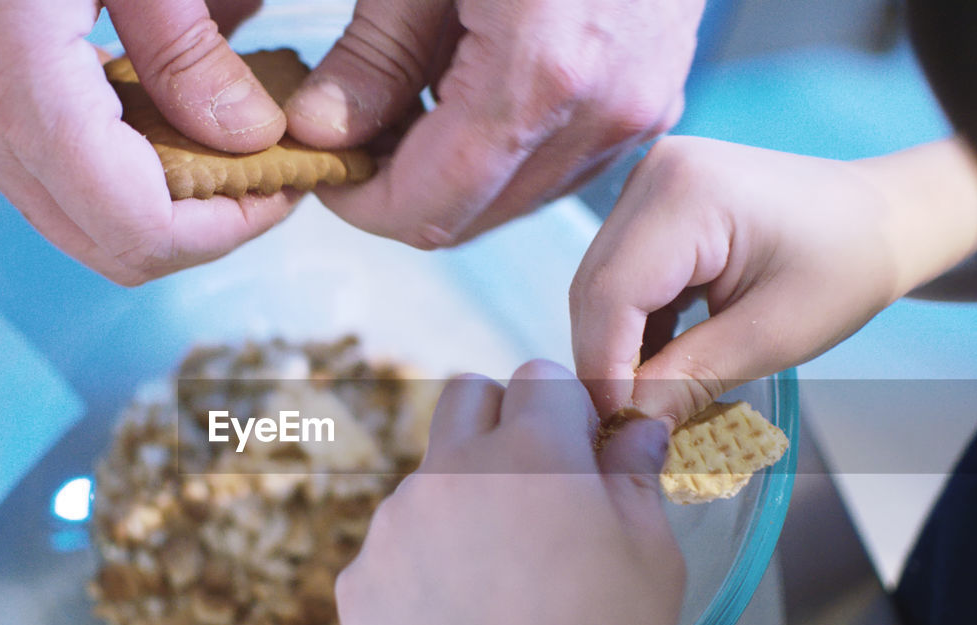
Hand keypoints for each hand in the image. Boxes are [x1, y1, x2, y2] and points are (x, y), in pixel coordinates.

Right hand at [0, 0, 297, 284]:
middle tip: (267, 175)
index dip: (228, 227)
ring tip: (227, 150)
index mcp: (20, 92)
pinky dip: (122, 174)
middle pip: (114, 249)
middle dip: (205, 227)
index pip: (141, 231)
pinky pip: (54, 181)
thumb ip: (188, 50)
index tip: (284, 185)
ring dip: (166, 205)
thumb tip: (251, 136)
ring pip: (83, 225)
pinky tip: (166, 122)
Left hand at [282, 0, 702, 248]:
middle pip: (471, 217)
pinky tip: (471, 87)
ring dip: (452, 174)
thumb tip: (323, 132)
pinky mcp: (653, 101)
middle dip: (401, 191)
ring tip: (414, 99)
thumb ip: (374, 55)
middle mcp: (603, 112)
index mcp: (542, 74)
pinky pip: (559, 165)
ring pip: (514, 200)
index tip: (325, 166)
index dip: (361, 204)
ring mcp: (638, 112)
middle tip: (356, 132)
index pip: (429, 206)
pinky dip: (503, 151)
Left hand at [337, 359, 682, 624]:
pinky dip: (423, 565)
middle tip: (533, 485)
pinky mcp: (359, 578)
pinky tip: (458, 621)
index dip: (565, 412)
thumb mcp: (651, 557)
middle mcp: (449, 471)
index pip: (537, 378)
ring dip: (461, 501)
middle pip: (465, 396)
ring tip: (500, 582)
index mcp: (530, 452)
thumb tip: (634, 432)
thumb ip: (634, 475)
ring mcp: (393, 525)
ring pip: (427, 477)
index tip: (579, 451)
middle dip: (501, 420)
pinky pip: (393, 545)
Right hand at [569, 136, 976, 425]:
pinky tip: (660, 361)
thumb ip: (689, 379)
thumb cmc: (848, 266)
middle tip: (630, 427)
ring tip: (646, 400)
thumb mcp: (773, 336)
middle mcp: (653, 174)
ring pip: (600, 286)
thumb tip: (630, 429)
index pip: (611, 296)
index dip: (605, 369)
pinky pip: (620, 275)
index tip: (621, 432)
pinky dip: (632, 325)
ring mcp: (649, 183)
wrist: (884, 218)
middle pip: (595, 289)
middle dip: (606, 362)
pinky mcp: (653, 203)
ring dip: (615, 347)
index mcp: (684, 193)